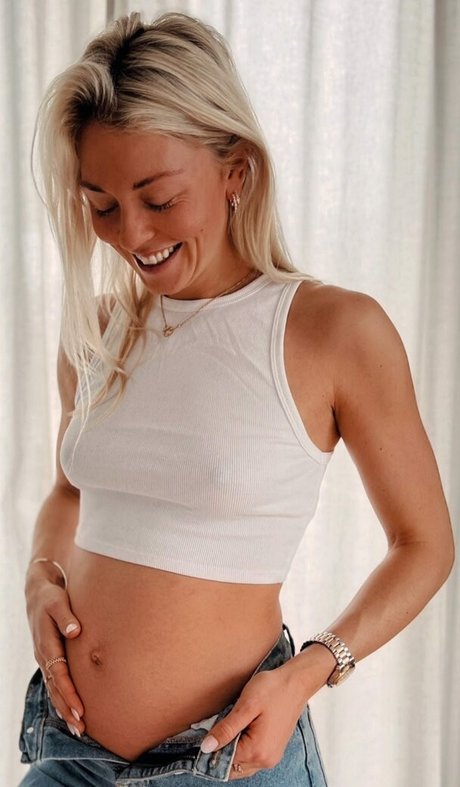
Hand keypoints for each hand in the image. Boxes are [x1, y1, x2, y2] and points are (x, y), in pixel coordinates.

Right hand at [25, 567, 84, 736]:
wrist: (38, 592)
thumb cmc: (51, 596)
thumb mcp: (58, 602)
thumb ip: (66, 616)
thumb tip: (74, 631)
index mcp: (47, 644)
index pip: (60, 675)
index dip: (70, 694)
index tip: (81, 709)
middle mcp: (44, 655)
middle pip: (56, 688)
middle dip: (67, 709)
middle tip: (81, 729)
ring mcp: (45, 658)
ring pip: (54, 689)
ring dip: (64, 708)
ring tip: (78, 728)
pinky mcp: (49, 657)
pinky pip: (54, 682)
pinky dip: (61, 698)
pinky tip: (69, 711)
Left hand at [200, 665, 306, 780]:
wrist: (296, 682)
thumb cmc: (272, 689)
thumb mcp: (246, 706)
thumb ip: (226, 729)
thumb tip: (206, 747)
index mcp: (258, 751)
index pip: (224, 761)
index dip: (211, 749)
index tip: (204, 734)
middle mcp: (266, 760)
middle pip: (232, 767)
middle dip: (221, 752)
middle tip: (216, 728)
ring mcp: (271, 756)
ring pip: (241, 764)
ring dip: (231, 750)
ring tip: (229, 726)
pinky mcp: (273, 749)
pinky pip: (251, 757)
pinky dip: (241, 748)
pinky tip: (239, 730)